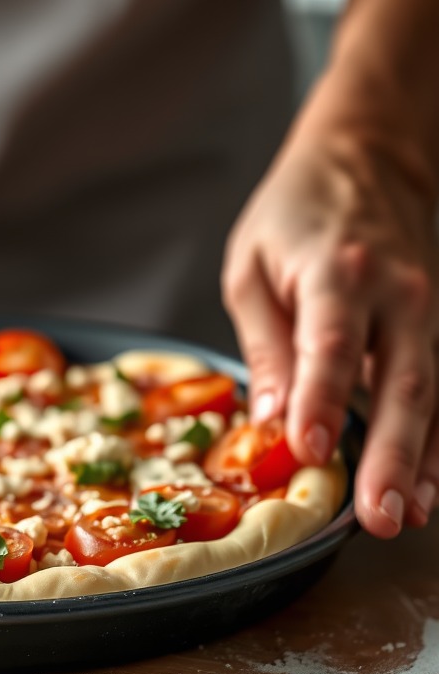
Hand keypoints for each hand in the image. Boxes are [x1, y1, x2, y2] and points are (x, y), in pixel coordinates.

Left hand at [222, 134, 438, 537]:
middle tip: (378, 514)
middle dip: (390, 456)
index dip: (319, 401)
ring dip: (424, 460)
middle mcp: (397, 295)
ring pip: (433, 395)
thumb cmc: (294, 214)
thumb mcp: (252, 267)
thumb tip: (268, 417)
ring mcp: (430, 311)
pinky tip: (431, 484)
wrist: (367, 159)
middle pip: (400, 383)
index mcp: (338, 273)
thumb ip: (265, 342)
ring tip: (408, 514)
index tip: (306, 450)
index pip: (329, 347)